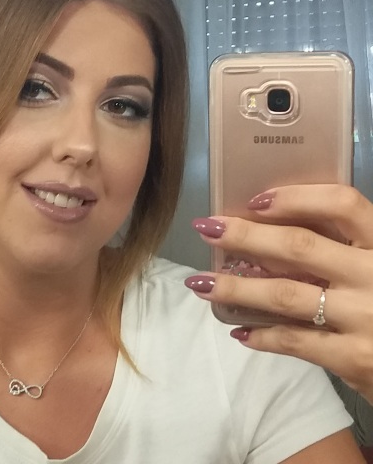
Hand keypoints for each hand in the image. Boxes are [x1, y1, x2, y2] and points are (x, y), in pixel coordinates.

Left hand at [185, 184, 372, 403]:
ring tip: (201, 283)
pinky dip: (262, 336)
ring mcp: (367, 318)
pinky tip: (239, 330)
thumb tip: (276, 231)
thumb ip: (347, 251)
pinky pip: (295, 341)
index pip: (344, 204)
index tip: (256, 199)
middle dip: (245, 235)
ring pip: (286, 294)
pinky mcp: (357, 360)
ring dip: (236, 287)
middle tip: (207, 228)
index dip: (296, 197)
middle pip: (300, 246)